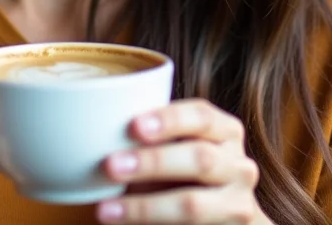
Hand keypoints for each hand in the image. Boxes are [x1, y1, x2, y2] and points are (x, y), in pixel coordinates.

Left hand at [96, 98, 271, 223]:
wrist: (226, 215)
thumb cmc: (188, 172)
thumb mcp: (178, 147)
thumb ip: (151, 139)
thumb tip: (92, 134)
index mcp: (226, 132)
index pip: (202, 117)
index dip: (169, 120)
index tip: (134, 126)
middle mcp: (240, 166)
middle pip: (200, 159)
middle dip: (153, 162)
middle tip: (111, 165)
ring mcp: (238, 204)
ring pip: (192, 205)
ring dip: (145, 208)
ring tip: (106, 210)